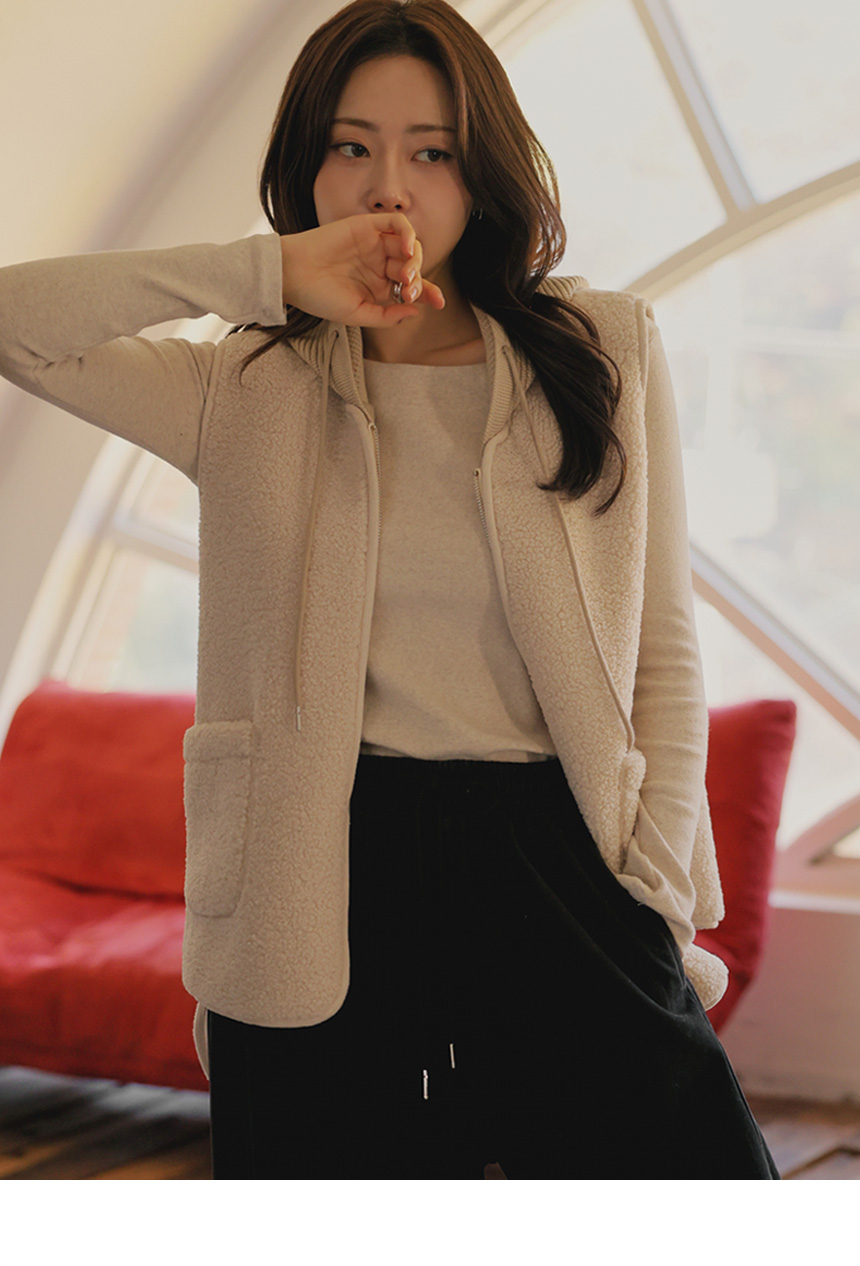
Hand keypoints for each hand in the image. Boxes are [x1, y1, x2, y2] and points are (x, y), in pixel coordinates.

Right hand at [280, 213, 444, 326]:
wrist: (293, 275)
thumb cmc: (320, 298)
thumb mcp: (358, 315)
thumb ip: (387, 316)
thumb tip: (416, 311)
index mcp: (379, 287)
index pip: (412, 288)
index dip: (428, 294)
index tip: (440, 303)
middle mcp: (380, 265)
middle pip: (413, 267)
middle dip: (418, 280)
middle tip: (408, 291)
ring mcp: (375, 244)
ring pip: (408, 246)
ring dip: (414, 260)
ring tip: (405, 275)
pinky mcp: (367, 225)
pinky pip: (396, 223)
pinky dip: (407, 233)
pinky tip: (405, 249)